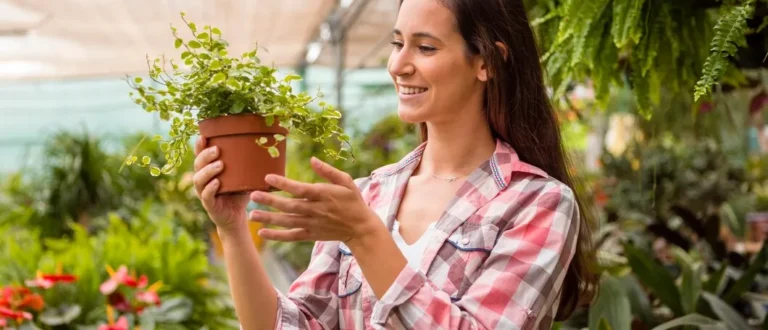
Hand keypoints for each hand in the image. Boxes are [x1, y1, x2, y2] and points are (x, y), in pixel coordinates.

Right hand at [192, 136, 249, 231]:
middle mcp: (203, 180)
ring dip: (208, 171)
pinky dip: (210, 188)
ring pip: (199, 179)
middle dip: (205, 156)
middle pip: (198, 165)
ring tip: (220, 165)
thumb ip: (247, 164)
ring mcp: (204, 193)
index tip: (203, 136)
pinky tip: (217, 183)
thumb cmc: (239, 193)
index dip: (199, 146)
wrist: (237, 217)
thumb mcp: (242, 176)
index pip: (200, 155)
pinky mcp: (209, 205)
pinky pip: (206, 196)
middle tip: (217, 150)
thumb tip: (265, 146)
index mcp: (208, 170)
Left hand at [248, 157, 379, 243]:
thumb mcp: (346, 182)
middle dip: (270, 201)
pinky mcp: (311, 235)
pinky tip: (262, 233)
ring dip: (269, 218)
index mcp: (323, 195)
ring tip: (251, 214)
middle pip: (289, 206)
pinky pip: (291, 236)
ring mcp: (312, 224)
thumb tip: (312, 160)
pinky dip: (277, 236)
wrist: (360, 227)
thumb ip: (328, 171)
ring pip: (287, 221)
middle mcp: (315, 210)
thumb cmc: (353, 201)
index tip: (268, 178)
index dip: (284, 184)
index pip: (300, 189)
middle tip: (253, 195)